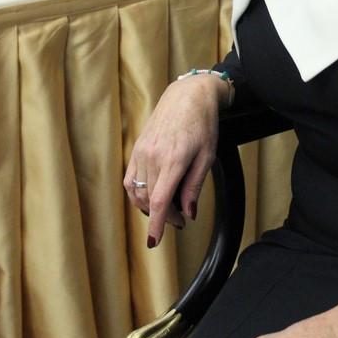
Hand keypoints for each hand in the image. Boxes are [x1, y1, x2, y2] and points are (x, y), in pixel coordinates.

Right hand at [124, 74, 227, 245]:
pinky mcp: (136, 148)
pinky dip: (137, 193)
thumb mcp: (207, 156)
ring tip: (167, 208)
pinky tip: (149, 196)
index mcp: (174, 159)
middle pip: (151, 200)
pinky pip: (130, 178)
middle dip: (164, 216)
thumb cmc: (203, 123)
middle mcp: (153, 156)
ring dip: (150, 207)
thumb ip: (194, 186)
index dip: (157, 224)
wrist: (188, 95)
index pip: (160, 201)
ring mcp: (142, 151)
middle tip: (180, 219)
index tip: (153, 242)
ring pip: (138, 192)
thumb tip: (188, 213)